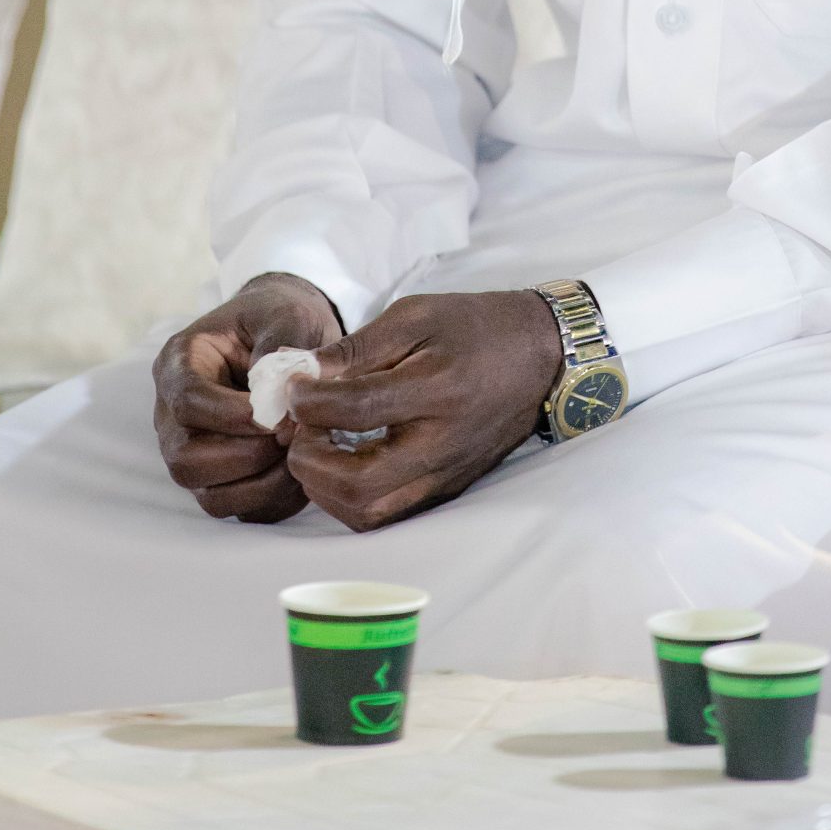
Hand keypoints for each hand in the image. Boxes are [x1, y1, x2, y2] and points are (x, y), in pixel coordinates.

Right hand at [152, 272, 343, 522]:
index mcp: (179, 363)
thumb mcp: (286, 316)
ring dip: (261, 483)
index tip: (279, 415)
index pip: (187, 402)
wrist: (286, 331)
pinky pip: (237, 508)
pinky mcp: (220, 478)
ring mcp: (193, 450)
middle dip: (245, 455)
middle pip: (186, 459)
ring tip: (300, 453)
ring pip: (208, 495)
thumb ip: (281, 350)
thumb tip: (281, 397)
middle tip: (291, 435)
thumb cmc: (281, 318)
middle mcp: (174, 414)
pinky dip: (272, 500)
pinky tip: (303, 472)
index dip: (232, 415)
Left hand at [284, 291, 564, 532]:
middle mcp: (442, 442)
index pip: (355, 409)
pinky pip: (386, 514)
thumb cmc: (475, 327)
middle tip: (299, 429)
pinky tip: (342, 463)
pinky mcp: (445, 489)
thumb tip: (301, 373)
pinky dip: (349, 498)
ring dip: (324, 488)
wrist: (539, 356)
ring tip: (316, 448)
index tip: (291, 387)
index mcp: (436, 388)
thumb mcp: (416, 315)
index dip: (308, 401)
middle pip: (357, 482)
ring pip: (367, 512)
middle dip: (309, 460)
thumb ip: (357, 347)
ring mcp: (445, 474)